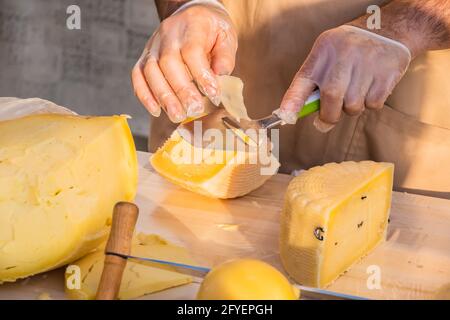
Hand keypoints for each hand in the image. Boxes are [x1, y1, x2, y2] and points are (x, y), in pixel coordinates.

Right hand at [131, 4, 237, 121]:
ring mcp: (154, 46)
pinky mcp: (145, 57)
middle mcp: (168, 34)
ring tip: (177, 115)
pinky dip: (144, 95)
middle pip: (169, 63)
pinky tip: (156, 110)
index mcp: (192, 26)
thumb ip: (225, 56)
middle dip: (181, 90)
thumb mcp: (227, 37)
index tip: (213, 95)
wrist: (193, 14)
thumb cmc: (212, 31)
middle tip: (194, 110)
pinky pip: (138, 75)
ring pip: (151, 71)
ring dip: (163, 97)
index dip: (201, 75)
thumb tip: (220, 75)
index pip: (192, 51)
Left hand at [278, 25, 410, 131]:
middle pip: (332, 99)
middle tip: (327, 119)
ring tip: (356, 90)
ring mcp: (366, 62)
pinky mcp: (386, 72)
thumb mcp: (326, 57)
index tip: (286, 117)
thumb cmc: (347, 52)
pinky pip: (373, 105)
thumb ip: (312, 84)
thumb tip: (294, 115)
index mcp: (322, 52)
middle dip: (329, 116)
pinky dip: (370, 103)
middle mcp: (343, 55)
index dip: (293, 101)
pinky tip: (371, 86)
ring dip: (352, 107)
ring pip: (353, 106)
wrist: (386, 29)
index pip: (303, 80)